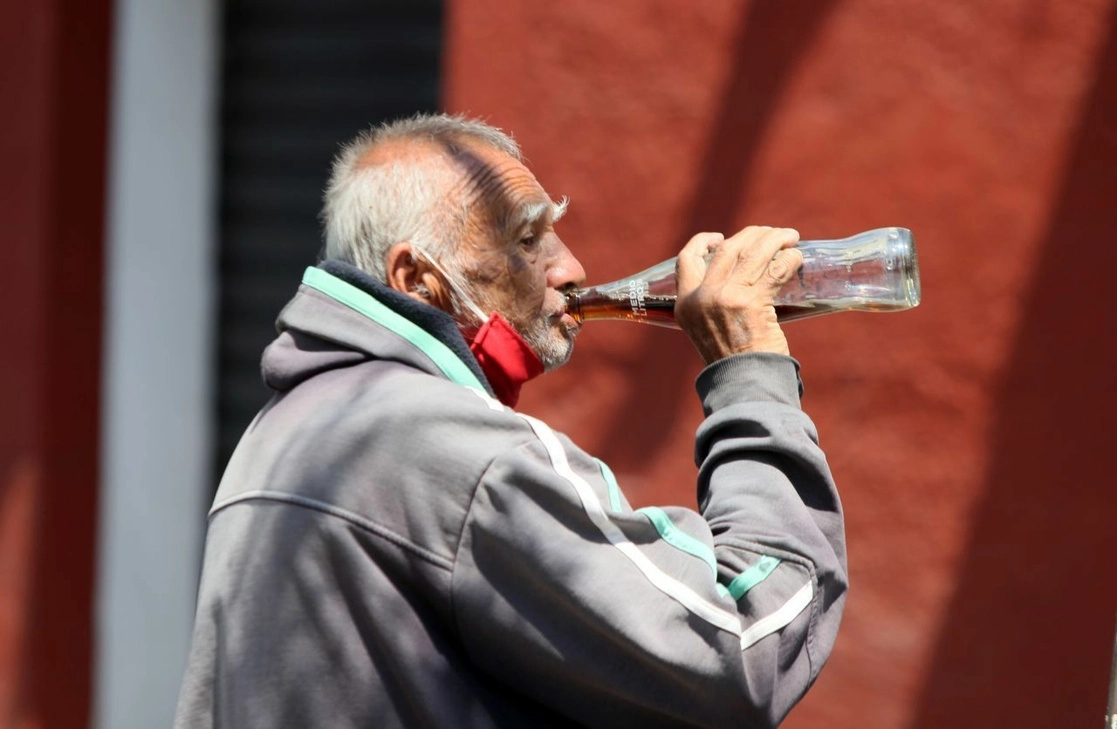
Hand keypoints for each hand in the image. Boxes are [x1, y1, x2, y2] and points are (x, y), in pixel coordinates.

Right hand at [674, 226, 802, 362]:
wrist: (744, 386)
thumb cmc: (733, 363)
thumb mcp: (708, 329)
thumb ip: (714, 304)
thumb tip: (742, 272)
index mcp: (685, 304)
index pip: (686, 259)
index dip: (703, 242)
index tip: (720, 237)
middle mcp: (701, 297)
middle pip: (726, 248)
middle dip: (752, 235)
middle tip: (771, 234)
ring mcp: (724, 298)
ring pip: (752, 252)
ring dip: (775, 239)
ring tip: (790, 236)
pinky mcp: (750, 302)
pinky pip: (774, 268)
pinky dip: (789, 258)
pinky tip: (797, 257)